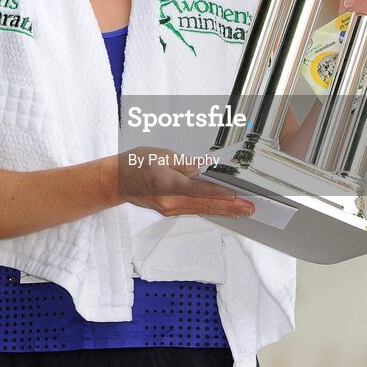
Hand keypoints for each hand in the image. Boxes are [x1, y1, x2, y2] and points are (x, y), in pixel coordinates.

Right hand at [103, 148, 254, 218]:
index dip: (218, 194)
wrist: (117, 181)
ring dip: (223, 210)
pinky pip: (194, 210)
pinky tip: (222, 210)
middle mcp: (170, 201)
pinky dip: (210, 209)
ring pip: (201, 210)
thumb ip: (183, 163)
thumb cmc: (136, 164)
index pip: (198, 190)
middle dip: (229, 207)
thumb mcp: (160, 155)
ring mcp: (170, 209)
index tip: (236, 196)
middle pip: (204, 205)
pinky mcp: (170, 210)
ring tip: (242, 211)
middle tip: (249, 208)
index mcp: (167, 184)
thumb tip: (203, 166)